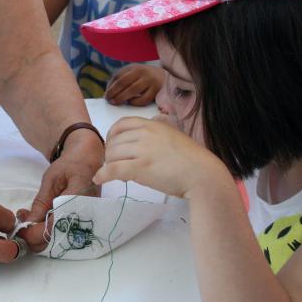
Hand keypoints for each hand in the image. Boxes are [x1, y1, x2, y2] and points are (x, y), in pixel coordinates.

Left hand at [16, 129, 103, 251]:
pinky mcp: (83, 225)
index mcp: (78, 204)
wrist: (89, 162)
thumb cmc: (70, 166)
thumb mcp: (51, 179)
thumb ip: (41, 202)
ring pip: (59, 241)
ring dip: (40, 236)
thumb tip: (28, 223)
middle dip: (34, 237)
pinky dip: (49, 232)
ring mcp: (86, 224)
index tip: (19, 229)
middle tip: (22, 221)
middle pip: (56, 241)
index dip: (33, 233)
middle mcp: (85, 218)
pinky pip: (64, 235)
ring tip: (29, 217)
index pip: (53, 229)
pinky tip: (39, 219)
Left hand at [93, 117, 226, 198]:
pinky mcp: (141, 167)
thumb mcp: (174, 134)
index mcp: (152, 124)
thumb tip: (154, 122)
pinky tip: (99, 179)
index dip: (112, 135)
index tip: (112, 145)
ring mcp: (143, 150)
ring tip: (113, 172)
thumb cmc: (191, 158)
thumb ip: (160, 127)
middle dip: (110, 153)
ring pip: (112, 155)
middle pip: (114, 141)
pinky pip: (114, 169)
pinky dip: (103, 175)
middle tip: (115, 163)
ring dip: (109, 164)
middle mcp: (145, 133)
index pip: (122, 124)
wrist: (203, 175)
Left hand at [104, 64, 164, 105]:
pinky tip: (131, 102)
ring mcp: (150, 80)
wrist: (164, 77)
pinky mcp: (157, 90)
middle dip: (114, 93)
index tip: (106, 95)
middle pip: (124, 82)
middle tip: (110, 101)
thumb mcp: (133, 73)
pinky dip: (135, 102)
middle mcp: (142, 72)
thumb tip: (108, 91)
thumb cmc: (143, 77)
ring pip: (132, 90)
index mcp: (133, 67)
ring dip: (122, 98)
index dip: (111, 87)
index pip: (118, 76)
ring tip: (117, 102)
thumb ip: (121, 79)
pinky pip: (143, 99)